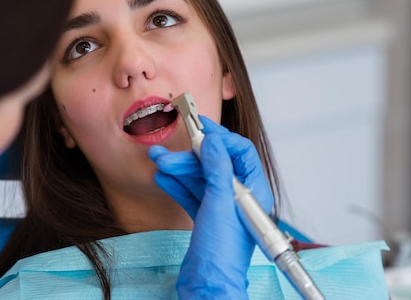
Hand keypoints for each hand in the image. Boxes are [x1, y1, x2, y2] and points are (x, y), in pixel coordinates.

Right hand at [148, 116, 272, 298]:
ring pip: (200, 178)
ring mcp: (220, 208)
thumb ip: (217, 168)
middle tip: (167, 152)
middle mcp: (238, 197)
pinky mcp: (205, 218)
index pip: (239, 152)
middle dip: (190, 156)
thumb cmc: (222, 252)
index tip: (200, 127)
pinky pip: (191, 194)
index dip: (220, 137)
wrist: (208, 285)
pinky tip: (163, 177)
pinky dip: (177, 184)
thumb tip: (214, 141)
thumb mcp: (221, 202)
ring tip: (158, 161)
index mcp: (252, 190)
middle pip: (215, 164)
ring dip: (178, 168)